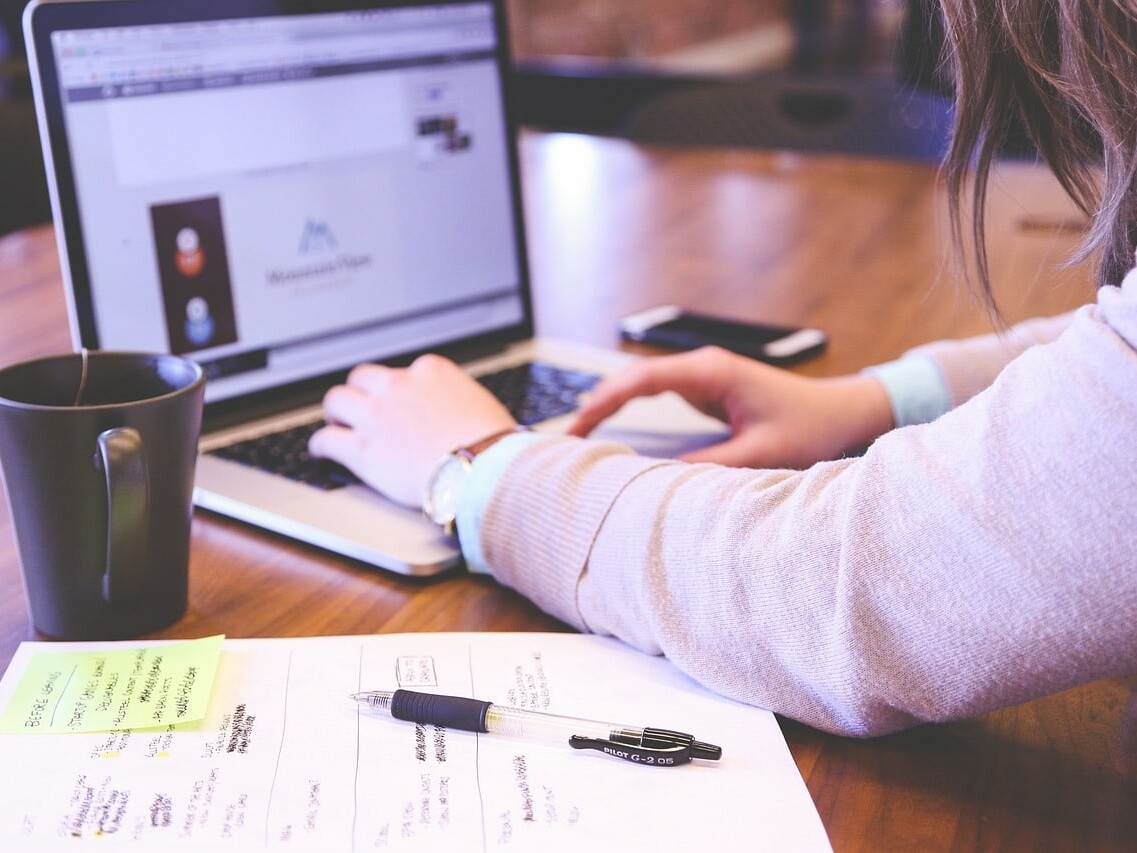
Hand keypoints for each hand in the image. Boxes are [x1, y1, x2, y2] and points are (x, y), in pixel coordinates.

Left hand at [308, 354, 515, 506]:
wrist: (484, 469)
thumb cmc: (494, 444)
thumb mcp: (480, 404)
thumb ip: (459, 400)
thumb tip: (460, 412)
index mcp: (431, 371)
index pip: (403, 371)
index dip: (397, 389)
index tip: (397, 400)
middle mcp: (399, 386)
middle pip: (362, 377)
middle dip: (359, 392)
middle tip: (359, 407)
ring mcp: (377, 417)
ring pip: (337, 400)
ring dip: (335, 412)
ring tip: (336, 423)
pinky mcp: (363, 450)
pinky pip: (327, 440)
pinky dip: (320, 445)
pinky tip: (321, 451)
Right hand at [568, 346, 893, 468]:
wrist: (842, 412)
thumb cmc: (810, 427)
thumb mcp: (761, 453)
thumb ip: (710, 466)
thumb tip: (658, 480)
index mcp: (711, 372)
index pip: (642, 379)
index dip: (604, 401)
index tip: (577, 427)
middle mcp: (702, 367)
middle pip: (632, 378)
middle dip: (597, 404)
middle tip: (566, 439)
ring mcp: (703, 376)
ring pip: (641, 385)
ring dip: (610, 405)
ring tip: (579, 437)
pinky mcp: (707, 389)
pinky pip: (657, 395)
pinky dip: (630, 409)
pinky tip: (611, 429)